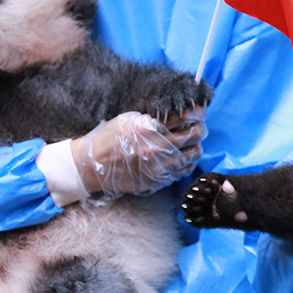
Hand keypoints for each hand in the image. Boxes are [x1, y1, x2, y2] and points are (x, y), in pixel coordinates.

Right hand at [71, 110, 206, 201]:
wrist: (91, 166)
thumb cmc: (110, 139)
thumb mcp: (128, 119)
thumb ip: (154, 116)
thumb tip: (182, 113)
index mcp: (147, 127)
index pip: (185, 116)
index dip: (197, 113)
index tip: (199, 113)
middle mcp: (155, 147)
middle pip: (194, 134)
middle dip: (200, 128)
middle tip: (198, 127)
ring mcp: (159, 165)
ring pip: (194, 153)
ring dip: (196, 146)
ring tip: (192, 142)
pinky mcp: (159, 179)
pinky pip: (185, 169)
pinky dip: (189, 161)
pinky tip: (184, 156)